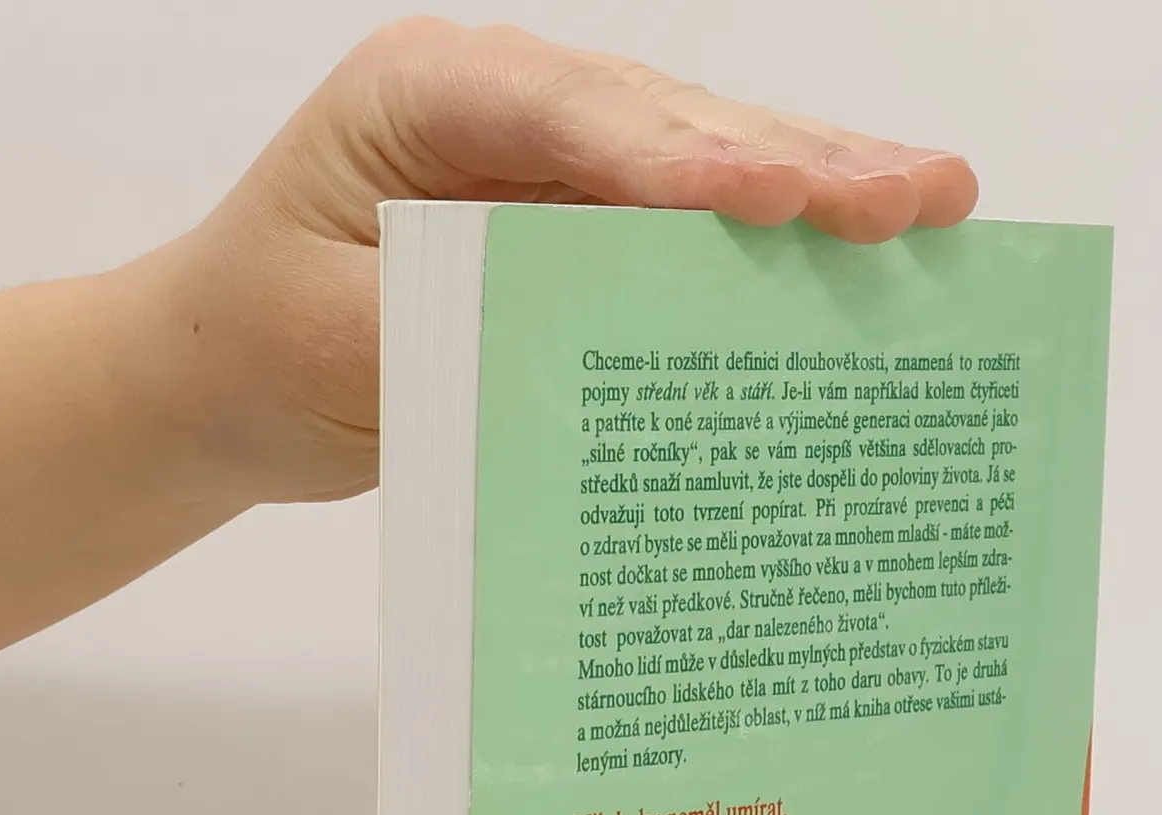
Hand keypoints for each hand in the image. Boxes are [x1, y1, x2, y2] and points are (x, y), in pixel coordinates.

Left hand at [130, 17, 978, 504]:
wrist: (224, 370)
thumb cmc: (257, 337)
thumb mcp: (332, 341)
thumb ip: (454, 333)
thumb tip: (586, 358)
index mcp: (423, 97)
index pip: (566, 121)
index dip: (676, 160)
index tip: (768, 202)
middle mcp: (505, 107)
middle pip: (670, 122)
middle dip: (798, 164)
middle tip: (916, 197)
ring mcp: (556, 163)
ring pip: (706, 160)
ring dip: (822, 189)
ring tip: (937, 204)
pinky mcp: (586, 227)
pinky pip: (693, 229)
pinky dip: (779, 247)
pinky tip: (869, 253)